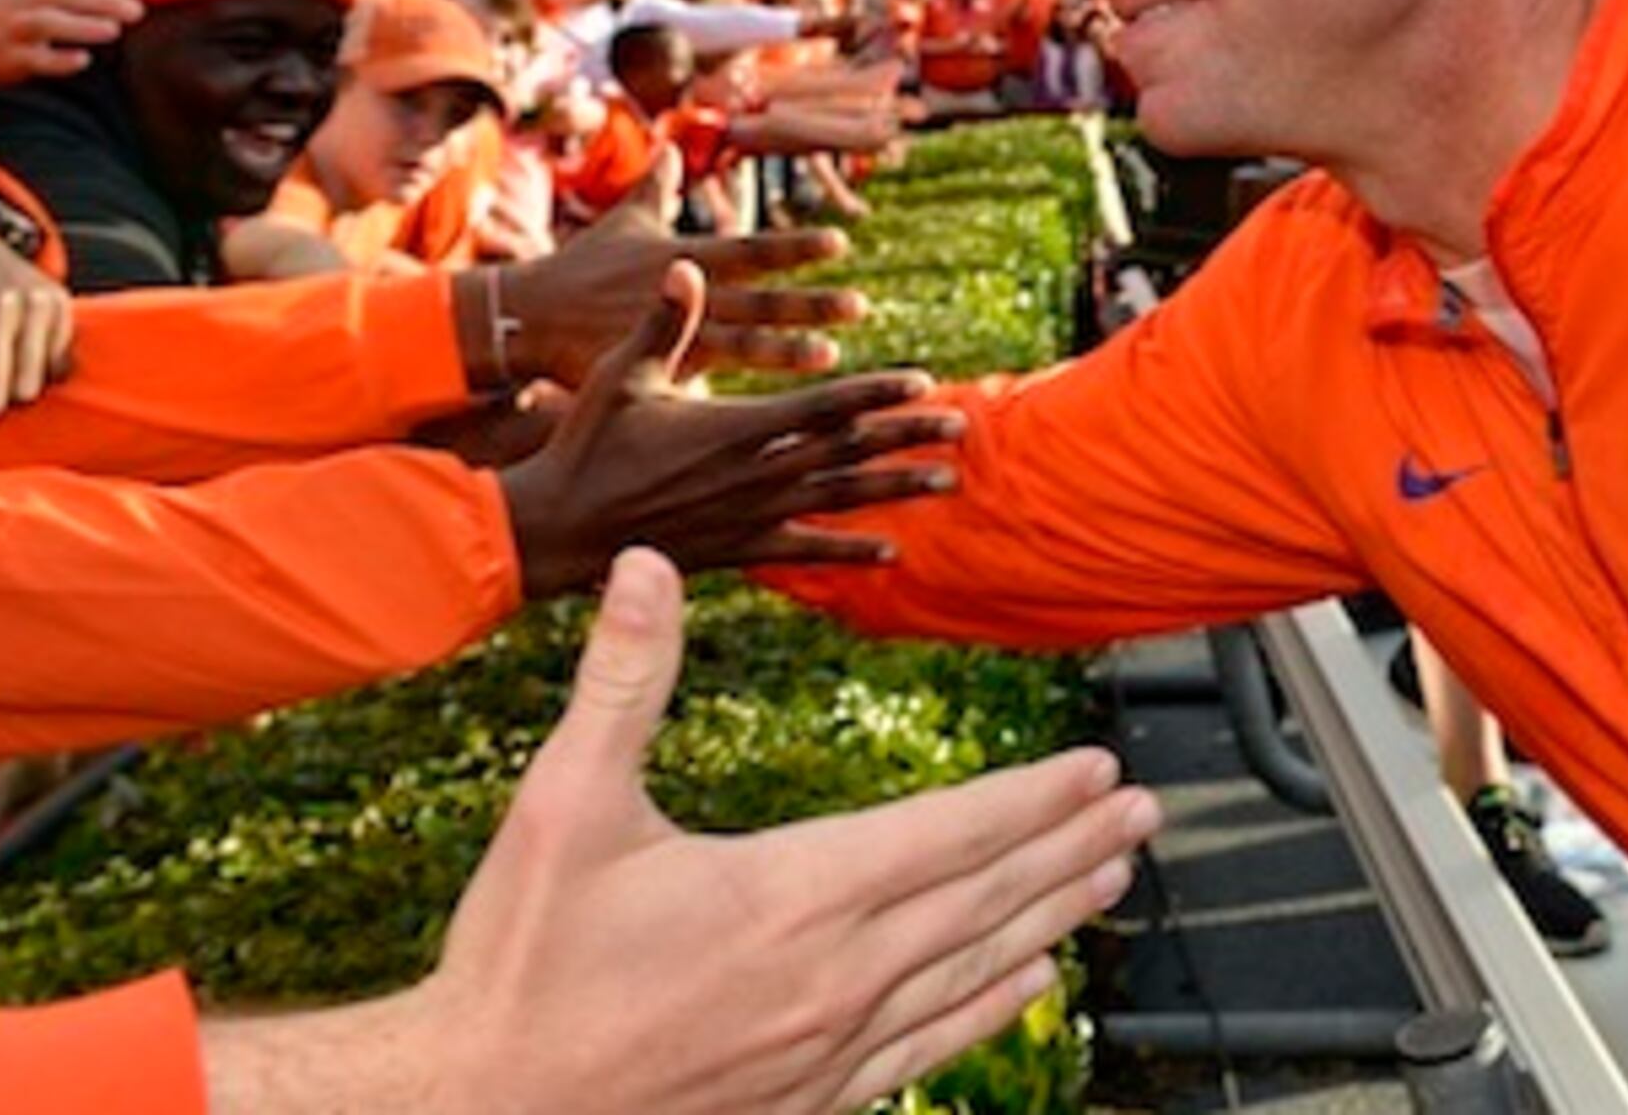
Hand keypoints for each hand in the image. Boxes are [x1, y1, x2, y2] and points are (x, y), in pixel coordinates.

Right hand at [406, 548, 1158, 1114]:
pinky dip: (991, 1008)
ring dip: (1050, 919)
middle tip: (1144, 812)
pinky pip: (930, 1047)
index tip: (1098, 768)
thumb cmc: (522, 963)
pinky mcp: (812, 1097)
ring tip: (1112, 878)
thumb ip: (621, 680)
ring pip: (974, 974)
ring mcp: (830, 1047)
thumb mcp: (563, 806)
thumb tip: (648, 566)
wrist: (483, 1110)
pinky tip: (1030, 985)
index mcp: (792, 895)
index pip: (950, 834)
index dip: (1033, 798)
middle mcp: (834, 977)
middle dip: (1072, 848)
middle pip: (988, 900)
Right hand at [484, 154, 861, 384]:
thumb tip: (671, 144)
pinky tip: (772, 413)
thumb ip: (655, 186)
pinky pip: (706, 389)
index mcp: (681, 258)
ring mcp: (672, 341)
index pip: (749, 249)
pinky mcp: (657, 379)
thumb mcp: (621, 222)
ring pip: (741, 349)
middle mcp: (683, 298)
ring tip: (831, 356)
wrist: (526, 321)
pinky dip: (739, 398)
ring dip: (788, 353)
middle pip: (757, 302)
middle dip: (808, 304)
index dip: (794, 246)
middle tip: (859, 305)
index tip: (840, 241)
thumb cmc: (577, 267)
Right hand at [490, 264, 956, 593]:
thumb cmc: (588, 442)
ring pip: (838, 498)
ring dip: (895, 488)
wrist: (560, 526)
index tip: (922, 380)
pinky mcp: (738, 549)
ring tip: (948, 481)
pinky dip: (849, 550)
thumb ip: (664, 321)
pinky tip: (890, 551)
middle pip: (847, 450)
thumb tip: (685, 263)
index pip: (823, 406)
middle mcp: (753, 475)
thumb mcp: (622, 373)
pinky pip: (805, 551)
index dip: (876, 392)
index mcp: (734, 428)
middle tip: (960, 425)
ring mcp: (749, 517)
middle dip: (905, 435)